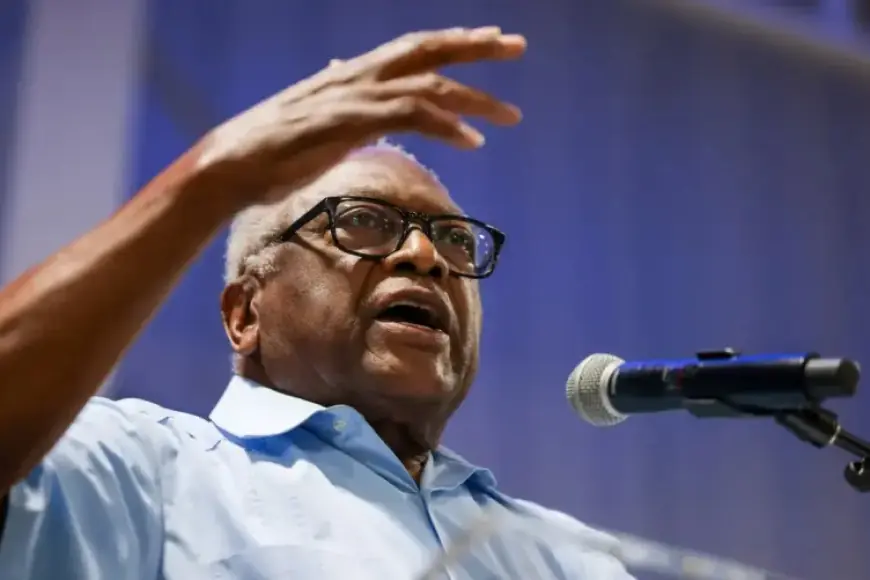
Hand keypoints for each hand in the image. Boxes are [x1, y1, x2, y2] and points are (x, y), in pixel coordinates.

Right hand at [194, 26, 525, 205]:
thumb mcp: (315, 122)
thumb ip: (343, 106)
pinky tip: (473, 141)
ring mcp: (355, 96)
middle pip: (427, 50)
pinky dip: (446, 126)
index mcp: (352, 75)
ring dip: (475, 97)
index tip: (488, 40)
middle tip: (517, 45)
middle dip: (475, 47)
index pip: (412, 49)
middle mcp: (357, 76)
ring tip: (510, 114)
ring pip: (429, 85)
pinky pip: (411, 115)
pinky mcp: (351, 122)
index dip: (451, 42)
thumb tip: (353, 92)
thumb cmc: (269, 151)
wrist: (230, 165)